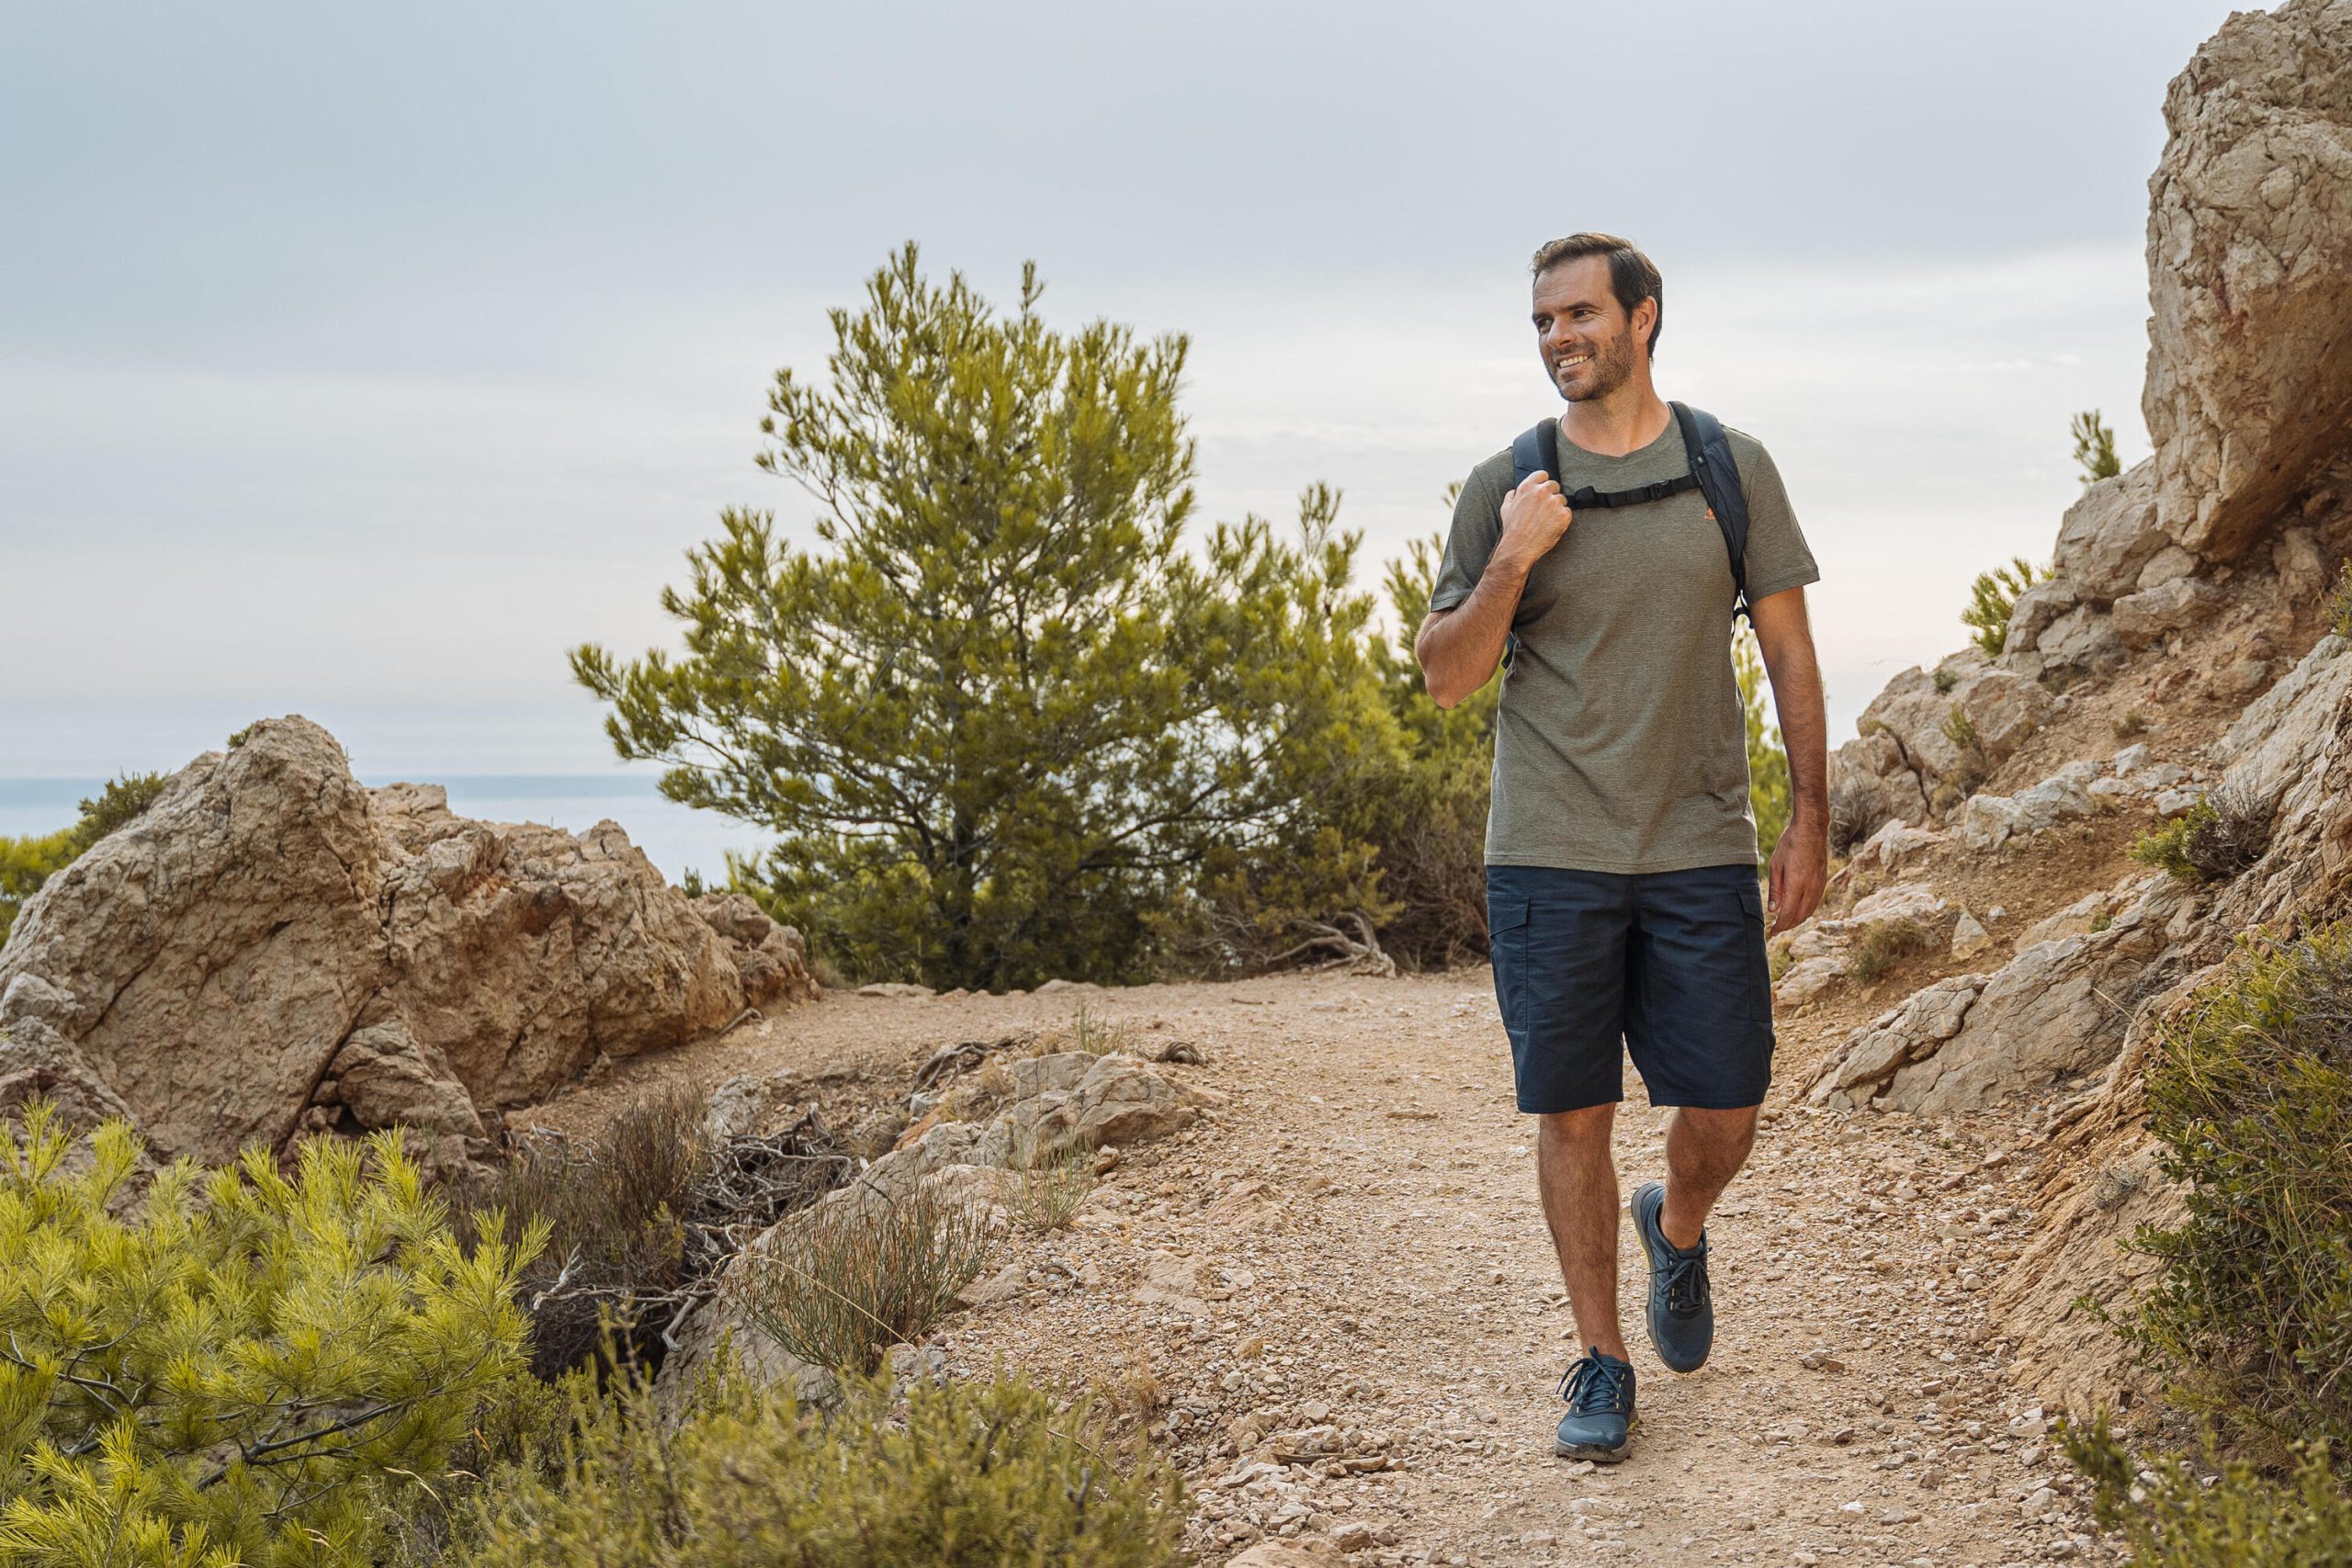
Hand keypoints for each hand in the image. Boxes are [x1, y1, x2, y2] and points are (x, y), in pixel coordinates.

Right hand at [1495, 471, 1573, 573]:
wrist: (1519, 547)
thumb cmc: (1512, 529)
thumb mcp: (1506, 509)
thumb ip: (1511, 497)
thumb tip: (1514, 492)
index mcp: (1527, 487)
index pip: (1543, 474)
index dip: (1543, 482)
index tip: (1543, 490)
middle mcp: (1542, 492)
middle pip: (1554, 485)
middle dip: (1551, 495)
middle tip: (1545, 509)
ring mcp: (1554, 503)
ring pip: (1562, 499)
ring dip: (1557, 508)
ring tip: (1547, 520)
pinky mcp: (1563, 515)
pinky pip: (1567, 512)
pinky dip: (1562, 519)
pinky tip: (1552, 526)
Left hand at [1766, 813, 1826, 936]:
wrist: (1811, 830)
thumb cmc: (1790, 845)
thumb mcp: (1776, 866)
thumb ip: (1776, 890)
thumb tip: (1774, 911)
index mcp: (1797, 884)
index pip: (1789, 914)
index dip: (1780, 926)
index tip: (1772, 932)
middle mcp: (1811, 888)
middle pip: (1800, 916)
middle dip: (1788, 926)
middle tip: (1776, 929)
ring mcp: (1820, 885)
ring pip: (1810, 911)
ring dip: (1798, 920)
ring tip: (1786, 922)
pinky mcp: (1823, 881)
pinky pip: (1815, 902)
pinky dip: (1806, 911)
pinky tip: (1798, 910)